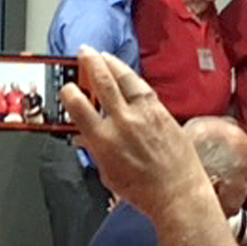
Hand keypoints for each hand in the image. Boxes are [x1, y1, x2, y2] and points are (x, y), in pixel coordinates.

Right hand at [60, 46, 204, 217]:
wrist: (178, 193)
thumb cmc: (145, 191)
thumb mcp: (109, 174)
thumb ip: (96, 151)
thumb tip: (86, 137)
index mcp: (104, 141)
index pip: (79, 107)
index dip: (70, 92)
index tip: (68, 86)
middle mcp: (123, 122)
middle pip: (103, 83)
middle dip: (91, 64)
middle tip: (85, 53)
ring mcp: (145, 114)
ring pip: (126, 80)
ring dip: (113, 64)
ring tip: (104, 56)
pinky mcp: (163, 112)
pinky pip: (145, 89)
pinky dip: (133, 78)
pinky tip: (128, 74)